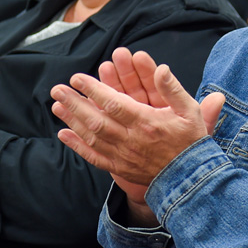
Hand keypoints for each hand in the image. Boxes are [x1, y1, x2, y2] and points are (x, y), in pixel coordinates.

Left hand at [50, 52, 224, 189]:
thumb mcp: (190, 112)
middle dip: (74, 103)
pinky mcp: (120, 168)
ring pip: (91, 137)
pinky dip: (77, 147)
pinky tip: (63, 135)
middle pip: (96, 119)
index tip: (77, 78)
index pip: (113, 103)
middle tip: (57, 89)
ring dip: (72, 120)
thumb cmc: (191, 142)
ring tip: (56, 106)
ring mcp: (123, 156)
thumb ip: (173, 89)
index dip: (93, 90)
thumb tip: (162, 68)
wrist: (191, 178)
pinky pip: (94, 157)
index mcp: (147, 122)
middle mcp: (131, 139)